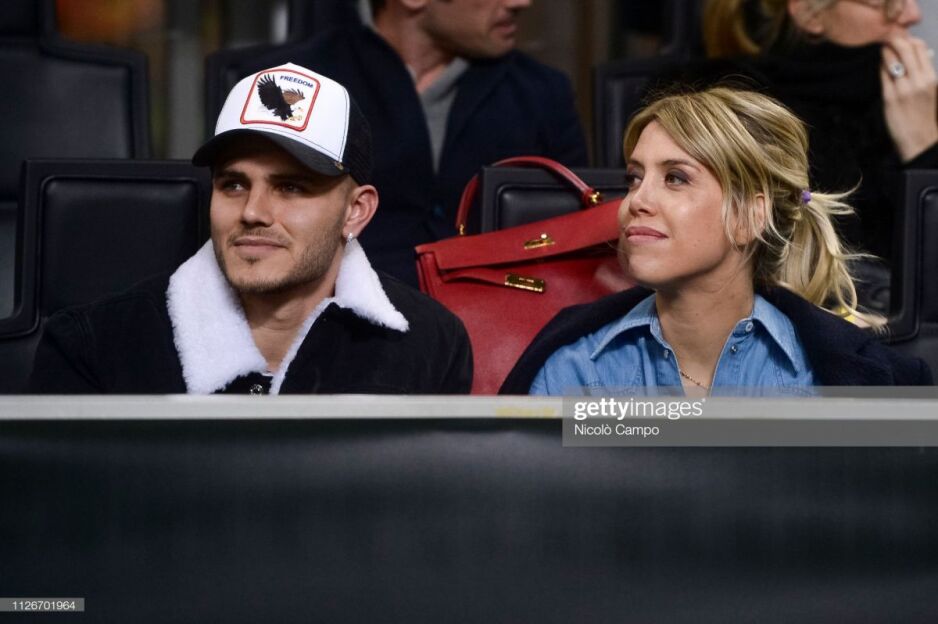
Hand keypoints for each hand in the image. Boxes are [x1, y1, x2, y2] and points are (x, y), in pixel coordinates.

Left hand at [880, 34, 937, 162]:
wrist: (919, 140)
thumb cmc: (924, 115)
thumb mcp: (931, 90)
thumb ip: (924, 73)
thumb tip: (917, 56)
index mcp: (931, 78)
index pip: (920, 49)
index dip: (909, 40)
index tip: (901, 38)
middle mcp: (919, 81)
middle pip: (906, 49)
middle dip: (894, 40)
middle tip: (886, 38)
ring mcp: (904, 89)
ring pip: (892, 60)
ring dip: (885, 52)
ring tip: (882, 50)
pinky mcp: (890, 98)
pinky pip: (883, 76)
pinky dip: (881, 67)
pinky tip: (880, 66)